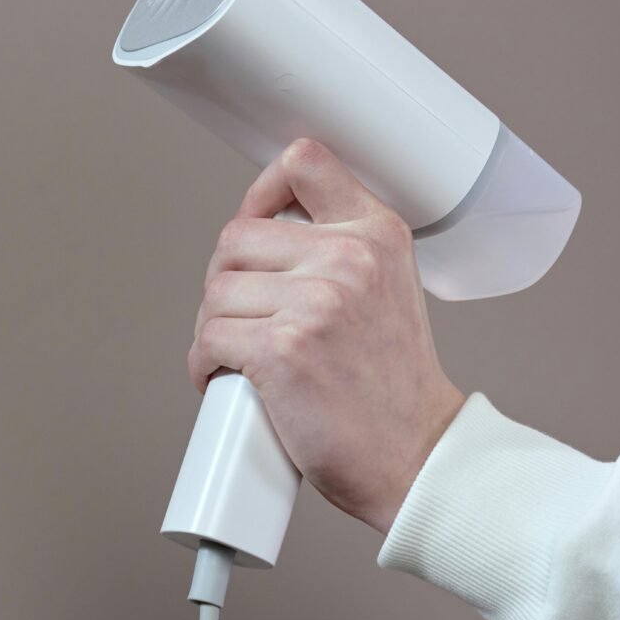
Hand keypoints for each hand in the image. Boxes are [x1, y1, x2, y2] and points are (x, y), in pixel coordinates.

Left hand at [187, 138, 465, 535]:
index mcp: (378, 233)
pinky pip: (209, 338)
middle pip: (236, 237)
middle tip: (244, 318)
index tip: (256, 225)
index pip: (304, 162)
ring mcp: (316, 303)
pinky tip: (227, 378)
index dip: (261, 191)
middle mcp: (349, 258)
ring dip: (212, 328)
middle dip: (226, 281)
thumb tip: (265, 230)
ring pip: (216, 292)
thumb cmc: (391, 385)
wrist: (415, 457)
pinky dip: (205, 364)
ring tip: (240, 355)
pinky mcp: (282, 350)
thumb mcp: (387, 288)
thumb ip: (342, 250)